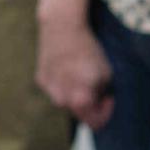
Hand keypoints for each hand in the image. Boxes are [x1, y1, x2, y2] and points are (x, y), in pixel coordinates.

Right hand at [37, 15, 114, 129]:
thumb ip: (102, 94)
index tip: (108, 98)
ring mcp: (49, 90)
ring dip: (75, 93)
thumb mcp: (105, 73)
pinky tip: (67, 66)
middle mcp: (62, 99)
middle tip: (96, 86)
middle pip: (79, 113)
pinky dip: (63, 82)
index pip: (95, 123)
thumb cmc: (88, 49)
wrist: (62, 26)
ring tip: (80, 73)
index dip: (105, 113)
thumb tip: (98, 102)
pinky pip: (55, 88)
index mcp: (80, 100)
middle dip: (90, 104)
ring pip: (65, 100)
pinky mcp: (41, 79)